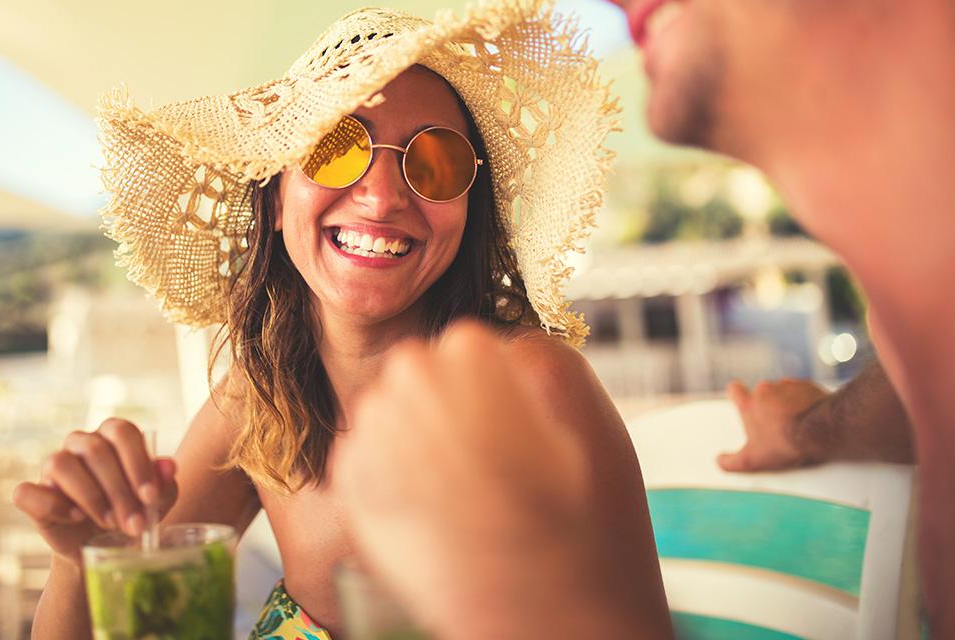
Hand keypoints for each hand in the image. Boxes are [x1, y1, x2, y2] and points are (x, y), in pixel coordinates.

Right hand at [13, 418, 177, 563]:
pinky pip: (29, 492)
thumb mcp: (155, 503)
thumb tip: (169, 466)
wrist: (102, 549)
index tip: (150, 498)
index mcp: (112, 435)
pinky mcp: (31, 494)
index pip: (122, 432)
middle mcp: (80, 443)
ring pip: (62, 464)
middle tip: (135, 524)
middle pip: (96, 451)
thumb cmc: (131, 515)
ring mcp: (53, 466)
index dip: (137, 463)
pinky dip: (53, 505)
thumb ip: (163, 483)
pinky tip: (76, 518)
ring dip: (91, 497)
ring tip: (110, 524)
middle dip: (120, 491)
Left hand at [332, 322, 593, 638]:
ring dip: (416, 437)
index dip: (494, 386)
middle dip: (447, 405)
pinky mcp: (354, 497)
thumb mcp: (600, 430)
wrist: (548, 632)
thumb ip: (551, 363)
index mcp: (472, 357)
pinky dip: (391, 476)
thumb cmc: (590, 539)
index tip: (514, 425)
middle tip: (488, 456)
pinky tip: (434, 509)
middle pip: (418, 372)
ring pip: (386, 413)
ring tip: (464, 488)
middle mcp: (411, 388)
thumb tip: (508, 343)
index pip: (467, 345)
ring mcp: (375, 442)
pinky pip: (362, 460)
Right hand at [718, 378, 828, 471]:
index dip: (736, 395)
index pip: (734, 389)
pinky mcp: (808, 386)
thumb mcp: (752, 461)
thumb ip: (731, 462)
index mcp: (749, 404)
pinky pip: (803, 391)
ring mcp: (788, 385)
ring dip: (787, 402)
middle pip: (761, 392)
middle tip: (775, 424)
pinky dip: (805, 401)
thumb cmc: (784, 444)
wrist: (820, 432)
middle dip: (767, 405)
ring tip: (796, 422)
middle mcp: (765, 389)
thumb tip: (720, 461)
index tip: (742, 402)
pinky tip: (810, 417)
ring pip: (783, 391)